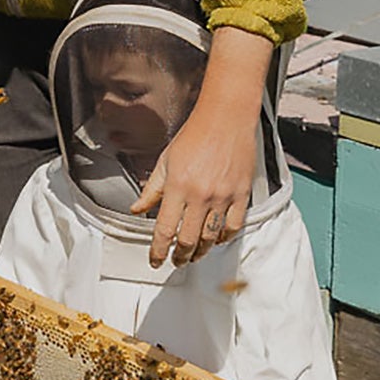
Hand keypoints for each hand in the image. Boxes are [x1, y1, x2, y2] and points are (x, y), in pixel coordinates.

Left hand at [134, 102, 256, 266]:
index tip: (155, 260)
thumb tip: (137, 209)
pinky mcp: (241, 195)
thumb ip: (152, 190)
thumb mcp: (165, 161)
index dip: (158, 250)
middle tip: (175, 261)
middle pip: (189, 240)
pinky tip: (217, 239)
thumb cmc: (194, 135)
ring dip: (201, 251)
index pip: (164, 229)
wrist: (225, 118)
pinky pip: (234, 226)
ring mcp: (223, 197)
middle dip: (180, 256)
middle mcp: (200, 195)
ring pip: (211, 237)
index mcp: (177, 186)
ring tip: (193, 255)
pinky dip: (224, 238)